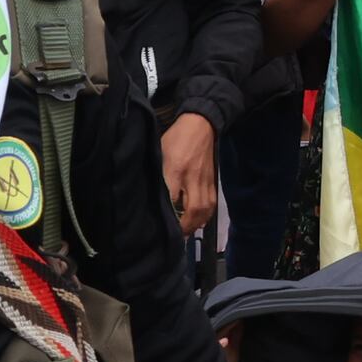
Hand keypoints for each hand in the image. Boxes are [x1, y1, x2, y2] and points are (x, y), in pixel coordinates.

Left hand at [161, 114, 222, 234]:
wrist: (200, 125)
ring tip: (185, 232)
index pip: (171, 197)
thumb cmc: (175, 139)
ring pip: (204, 209)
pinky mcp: (212, 181)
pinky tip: (197, 222)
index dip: (167, 215)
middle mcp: (192, 177)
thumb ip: (157, 174)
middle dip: (184, 226)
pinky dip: (205, 217)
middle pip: (193, 209)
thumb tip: (149, 194)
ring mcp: (205, 180)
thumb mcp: (159, 153)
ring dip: (195, 224)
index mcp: (175, 169)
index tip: (159, 227)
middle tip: (174, 236)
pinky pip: (211, 204)